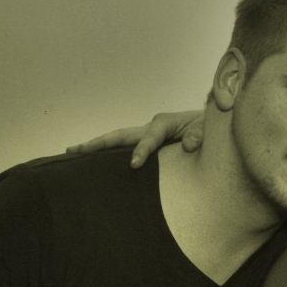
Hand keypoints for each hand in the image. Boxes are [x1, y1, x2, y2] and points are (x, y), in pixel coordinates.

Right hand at [66, 110, 204, 167]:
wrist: (212, 121)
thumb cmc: (208, 125)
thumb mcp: (207, 129)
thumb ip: (199, 135)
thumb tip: (188, 145)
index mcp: (164, 123)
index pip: (148, 139)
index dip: (141, 151)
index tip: (134, 165)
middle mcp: (150, 127)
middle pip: (119, 136)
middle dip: (98, 143)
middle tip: (74, 151)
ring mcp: (147, 134)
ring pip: (118, 141)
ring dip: (98, 147)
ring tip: (74, 155)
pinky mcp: (149, 142)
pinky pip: (127, 147)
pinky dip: (111, 153)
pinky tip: (99, 164)